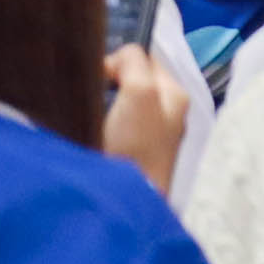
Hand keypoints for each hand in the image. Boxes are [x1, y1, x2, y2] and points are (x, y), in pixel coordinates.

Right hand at [101, 42, 183, 191]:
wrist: (125, 204)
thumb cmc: (135, 147)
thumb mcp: (140, 92)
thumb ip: (133, 63)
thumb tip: (115, 62)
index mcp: (175, 94)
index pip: (143, 58)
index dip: (117, 62)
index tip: (95, 78)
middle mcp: (168, 114)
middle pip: (130, 83)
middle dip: (108, 85)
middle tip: (90, 99)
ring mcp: (150, 139)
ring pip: (119, 106)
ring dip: (101, 108)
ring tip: (88, 119)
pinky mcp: (132, 159)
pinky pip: (112, 129)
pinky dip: (99, 128)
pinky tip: (89, 136)